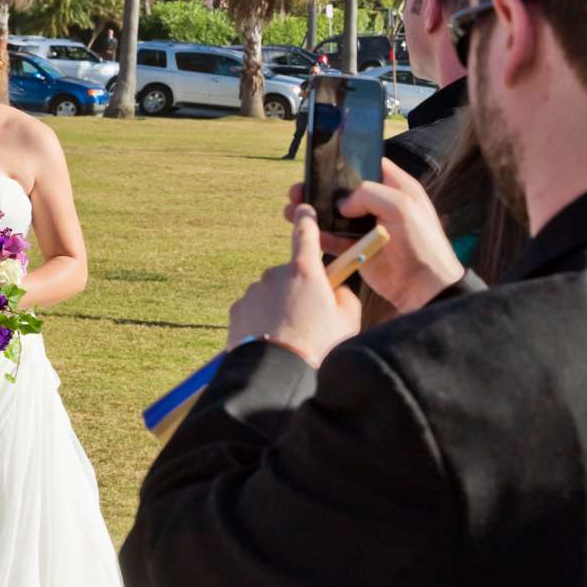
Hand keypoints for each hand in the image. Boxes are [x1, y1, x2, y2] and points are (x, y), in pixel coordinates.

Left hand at [225, 206, 360, 367]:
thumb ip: (344, 296)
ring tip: (291, 338)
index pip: (305, 232)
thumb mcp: (348, 321)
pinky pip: (254, 311)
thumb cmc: (319, 348)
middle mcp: (274, 275)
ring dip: (280, 309)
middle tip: (310, 321)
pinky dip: (262, 322)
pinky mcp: (237, 310)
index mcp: (305, 271)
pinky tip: (273, 343)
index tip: (303, 209)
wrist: (278, 376)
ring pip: (271, 295)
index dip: (306, 219)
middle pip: (290, 275)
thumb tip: (336, 291)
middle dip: (299, 291)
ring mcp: (253, 292)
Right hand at [289, 158, 463, 313]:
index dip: (346, 163)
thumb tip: (342, 204)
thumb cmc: (422, 244)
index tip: (323, 163)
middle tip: (299, 189)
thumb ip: (369, 194)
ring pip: (334, 214)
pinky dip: (319, 235)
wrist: (423, 288)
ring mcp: (367, 227)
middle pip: (343, 191)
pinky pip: (333, 238)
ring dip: (314, 211)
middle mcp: (380, 205)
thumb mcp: (402, 207)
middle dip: (320, 189)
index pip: (368, 166)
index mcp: (396, 188)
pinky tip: (306, 231)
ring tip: (291, 209)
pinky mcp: (357, 249)